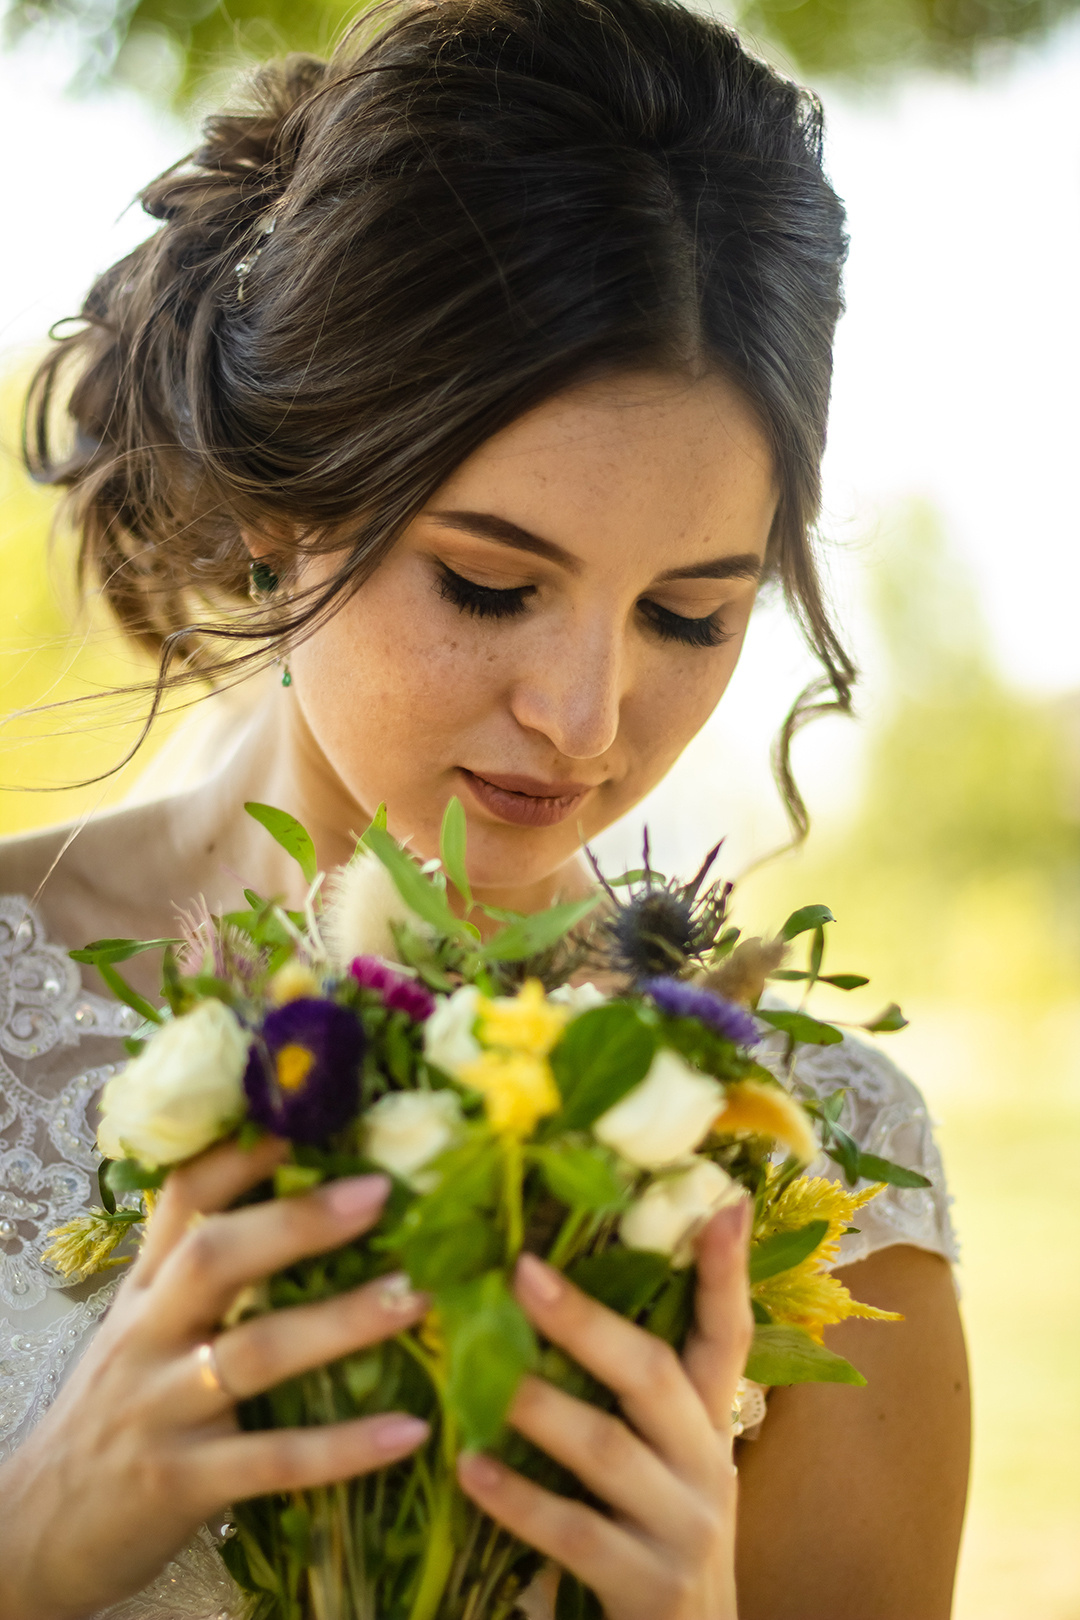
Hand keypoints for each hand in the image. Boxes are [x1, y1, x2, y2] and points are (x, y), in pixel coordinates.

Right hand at [0, 1136, 430, 1619]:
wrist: (38, 1530)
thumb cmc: (116, 1410)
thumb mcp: (141, 1327)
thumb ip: (199, 1270)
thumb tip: (299, 1197)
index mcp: (149, 1288)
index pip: (186, 1198)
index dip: (245, 1154)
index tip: (310, 1115)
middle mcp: (151, 1334)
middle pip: (217, 1258)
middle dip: (300, 1220)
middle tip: (382, 1190)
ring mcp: (164, 1407)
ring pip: (257, 1353)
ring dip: (344, 1322)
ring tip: (420, 1297)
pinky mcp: (183, 1482)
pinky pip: (273, 1459)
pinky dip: (344, 1448)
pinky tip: (411, 1431)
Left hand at [457, 1199, 752, 1619]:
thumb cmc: (656, 1532)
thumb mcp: (666, 1455)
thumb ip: (633, 1385)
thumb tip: (558, 1288)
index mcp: (710, 1421)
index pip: (729, 1335)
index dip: (727, 1273)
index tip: (722, 1205)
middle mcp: (706, 1463)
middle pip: (655, 1375)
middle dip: (587, 1321)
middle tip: (521, 1272)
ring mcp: (683, 1527)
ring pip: (610, 1452)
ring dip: (540, 1406)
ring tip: (477, 1375)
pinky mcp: (649, 1587)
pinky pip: (577, 1535)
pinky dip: (521, 1500)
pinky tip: (471, 1470)